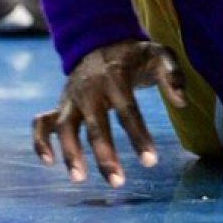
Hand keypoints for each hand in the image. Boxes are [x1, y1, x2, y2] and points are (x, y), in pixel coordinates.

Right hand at [33, 39, 185, 186]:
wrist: (100, 40)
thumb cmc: (134, 55)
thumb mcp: (158, 54)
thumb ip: (172, 75)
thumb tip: (182, 102)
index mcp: (115, 76)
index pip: (127, 109)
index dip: (138, 136)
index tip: (150, 161)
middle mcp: (90, 88)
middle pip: (94, 124)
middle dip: (104, 154)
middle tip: (118, 182)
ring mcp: (72, 97)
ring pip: (65, 126)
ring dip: (70, 152)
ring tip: (79, 179)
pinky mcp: (61, 104)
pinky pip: (42, 123)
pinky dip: (40, 140)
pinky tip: (47, 162)